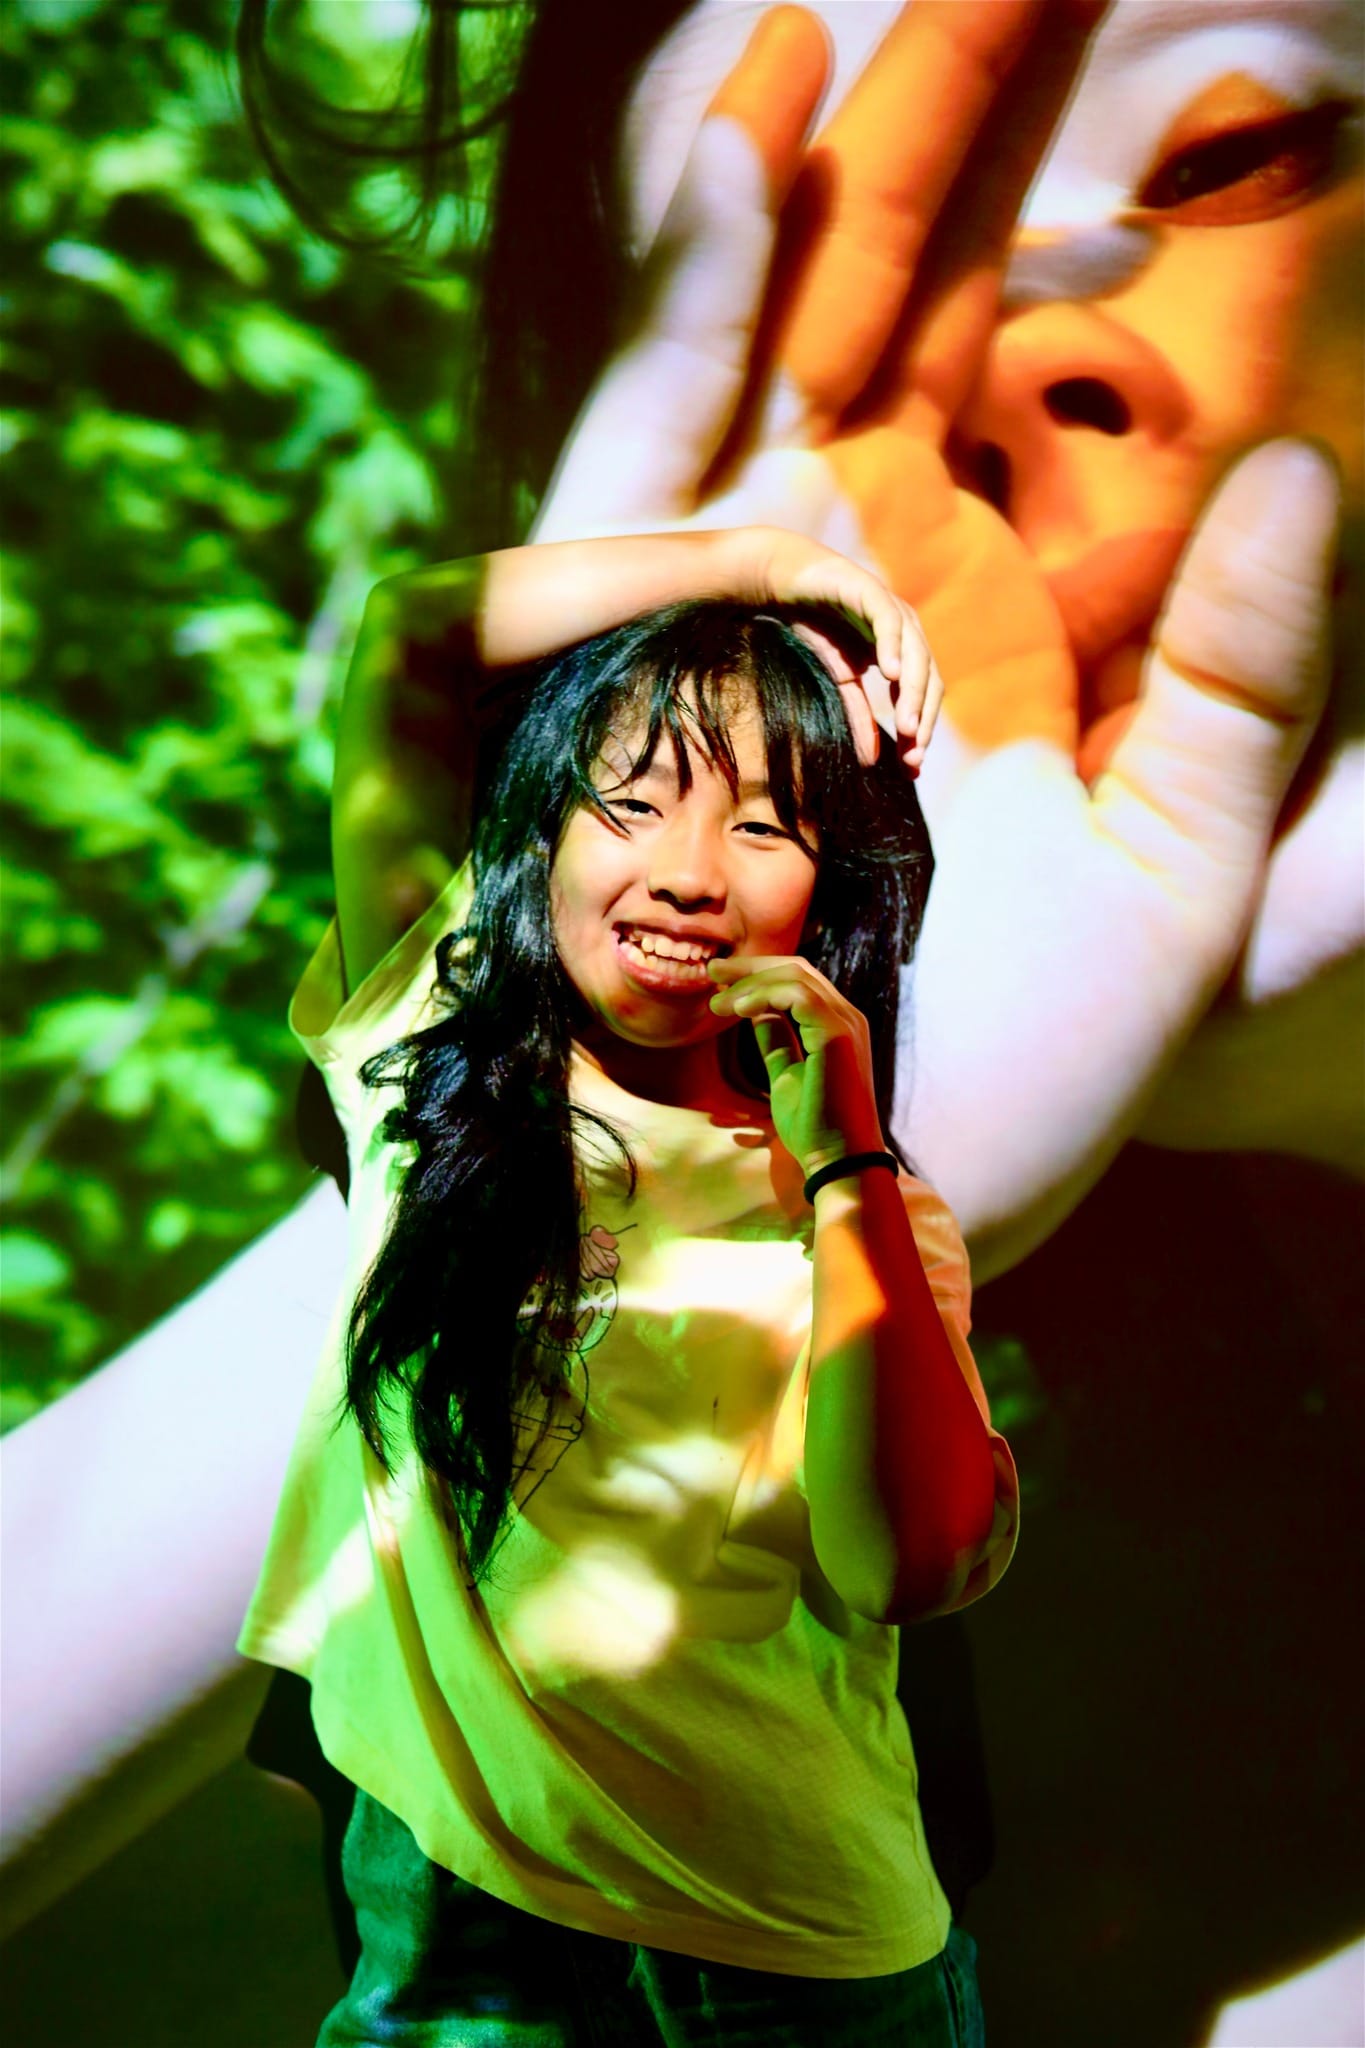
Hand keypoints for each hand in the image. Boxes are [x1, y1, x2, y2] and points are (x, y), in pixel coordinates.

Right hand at [534, 6, 1347, 1267]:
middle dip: (974, 150)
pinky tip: (755, 134)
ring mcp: (722, 609)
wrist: (745, 1228)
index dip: (1114, 254)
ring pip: (785, 341)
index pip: (1057, 411)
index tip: (1202, 108)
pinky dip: (692, 290)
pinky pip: (641, 434)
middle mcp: (857, 607)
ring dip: (848, 170)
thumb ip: (1245, 703)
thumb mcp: (1172, 921)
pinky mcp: (598, 644)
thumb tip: (1291, 474)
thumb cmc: (974, 1103)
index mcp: (993, 659)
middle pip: (921, 333)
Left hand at [707, 953, 881, 1174]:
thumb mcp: (785, 1074)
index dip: (758, 975)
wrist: (836, 1160)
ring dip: (750, 982)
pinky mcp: (837, 1034)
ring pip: (795, 976)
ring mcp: (845, 1023)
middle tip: (712, 969)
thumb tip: (756, 1013)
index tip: (720, 982)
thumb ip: (776, 1041)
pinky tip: (737, 1009)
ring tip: (717, 1002)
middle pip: (796, 969)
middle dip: (750, 967)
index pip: (798, 981)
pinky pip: (797, 995)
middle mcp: (846, 1017)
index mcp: (836, 1025)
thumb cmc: (814, 1127)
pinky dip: (763, 995)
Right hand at [722, 526, 942, 765]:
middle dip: (922, 719)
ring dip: (913, 693)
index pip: (923, 698)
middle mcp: (906, 632)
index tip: (912, 768)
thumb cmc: (814, 629)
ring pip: (915, 655)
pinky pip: (888, 622)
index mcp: (903, 653)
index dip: (921, 731)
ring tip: (908, 726)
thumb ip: (858, 713)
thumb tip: (871, 761)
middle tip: (913, 754)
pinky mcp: (872, 591)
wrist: (784, 585)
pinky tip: (890, 674)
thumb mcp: (838, 680)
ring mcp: (892, 610)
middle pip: (928, 680)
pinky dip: (892, 647)